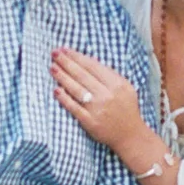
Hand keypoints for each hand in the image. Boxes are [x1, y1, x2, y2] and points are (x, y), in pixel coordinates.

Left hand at [50, 47, 155, 164]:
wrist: (130, 135)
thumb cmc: (127, 108)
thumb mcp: (125, 87)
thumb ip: (109, 74)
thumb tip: (89, 60)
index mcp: (116, 84)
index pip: (92, 66)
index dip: (77, 56)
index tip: (65, 49)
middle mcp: (107, 95)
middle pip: (82, 75)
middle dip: (66, 62)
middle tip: (54, 54)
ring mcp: (98, 109)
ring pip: (76, 89)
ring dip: (62, 77)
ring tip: (52, 68)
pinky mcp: (90, 122)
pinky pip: (74, 108)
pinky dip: (64, 98)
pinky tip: (56, 90)